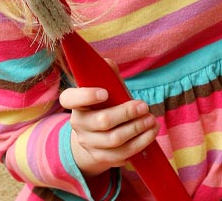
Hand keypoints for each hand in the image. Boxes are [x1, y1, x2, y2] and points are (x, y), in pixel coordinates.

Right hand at [59, 60, 159, 177]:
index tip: (105, 92)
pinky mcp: (100, 157)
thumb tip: (108, 64)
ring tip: (152, 121)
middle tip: (145, 106)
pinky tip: (150, 134)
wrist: (96, 133)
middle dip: (127, 113)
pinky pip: (121, 155)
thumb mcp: (105, 86)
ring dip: (137, 130)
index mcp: (76, 103)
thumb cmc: (105, 103)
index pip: (70, 98)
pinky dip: (139, 144)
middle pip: (102, 121)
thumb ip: (107, 74)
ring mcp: (88, 143)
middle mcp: (78, 124)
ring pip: (114, 140)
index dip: (86, 95)